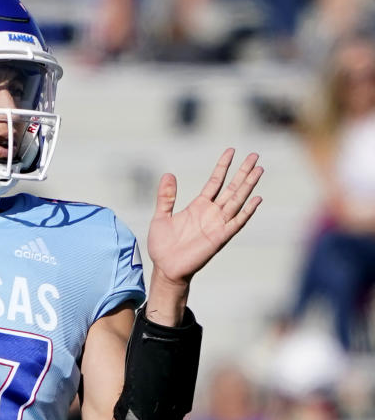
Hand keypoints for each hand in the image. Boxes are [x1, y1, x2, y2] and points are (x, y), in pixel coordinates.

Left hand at [148, 148, 262, 289]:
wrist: (166, 268)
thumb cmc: (163, 245)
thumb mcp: (160, 216)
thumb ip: (166, 197)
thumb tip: (168, 174)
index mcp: (198, 206)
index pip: (215, 182)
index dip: (223, 166)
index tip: (231, 150)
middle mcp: (211, 213)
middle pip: (231, 188)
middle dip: (243, 172)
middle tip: (255, 155)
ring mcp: (217, 224)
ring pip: (237, 200)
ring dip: (248, 186)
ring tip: (259, 169)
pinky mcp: (220, 237)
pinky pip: (237, 222)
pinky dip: (247, 211)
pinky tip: (256, 198)